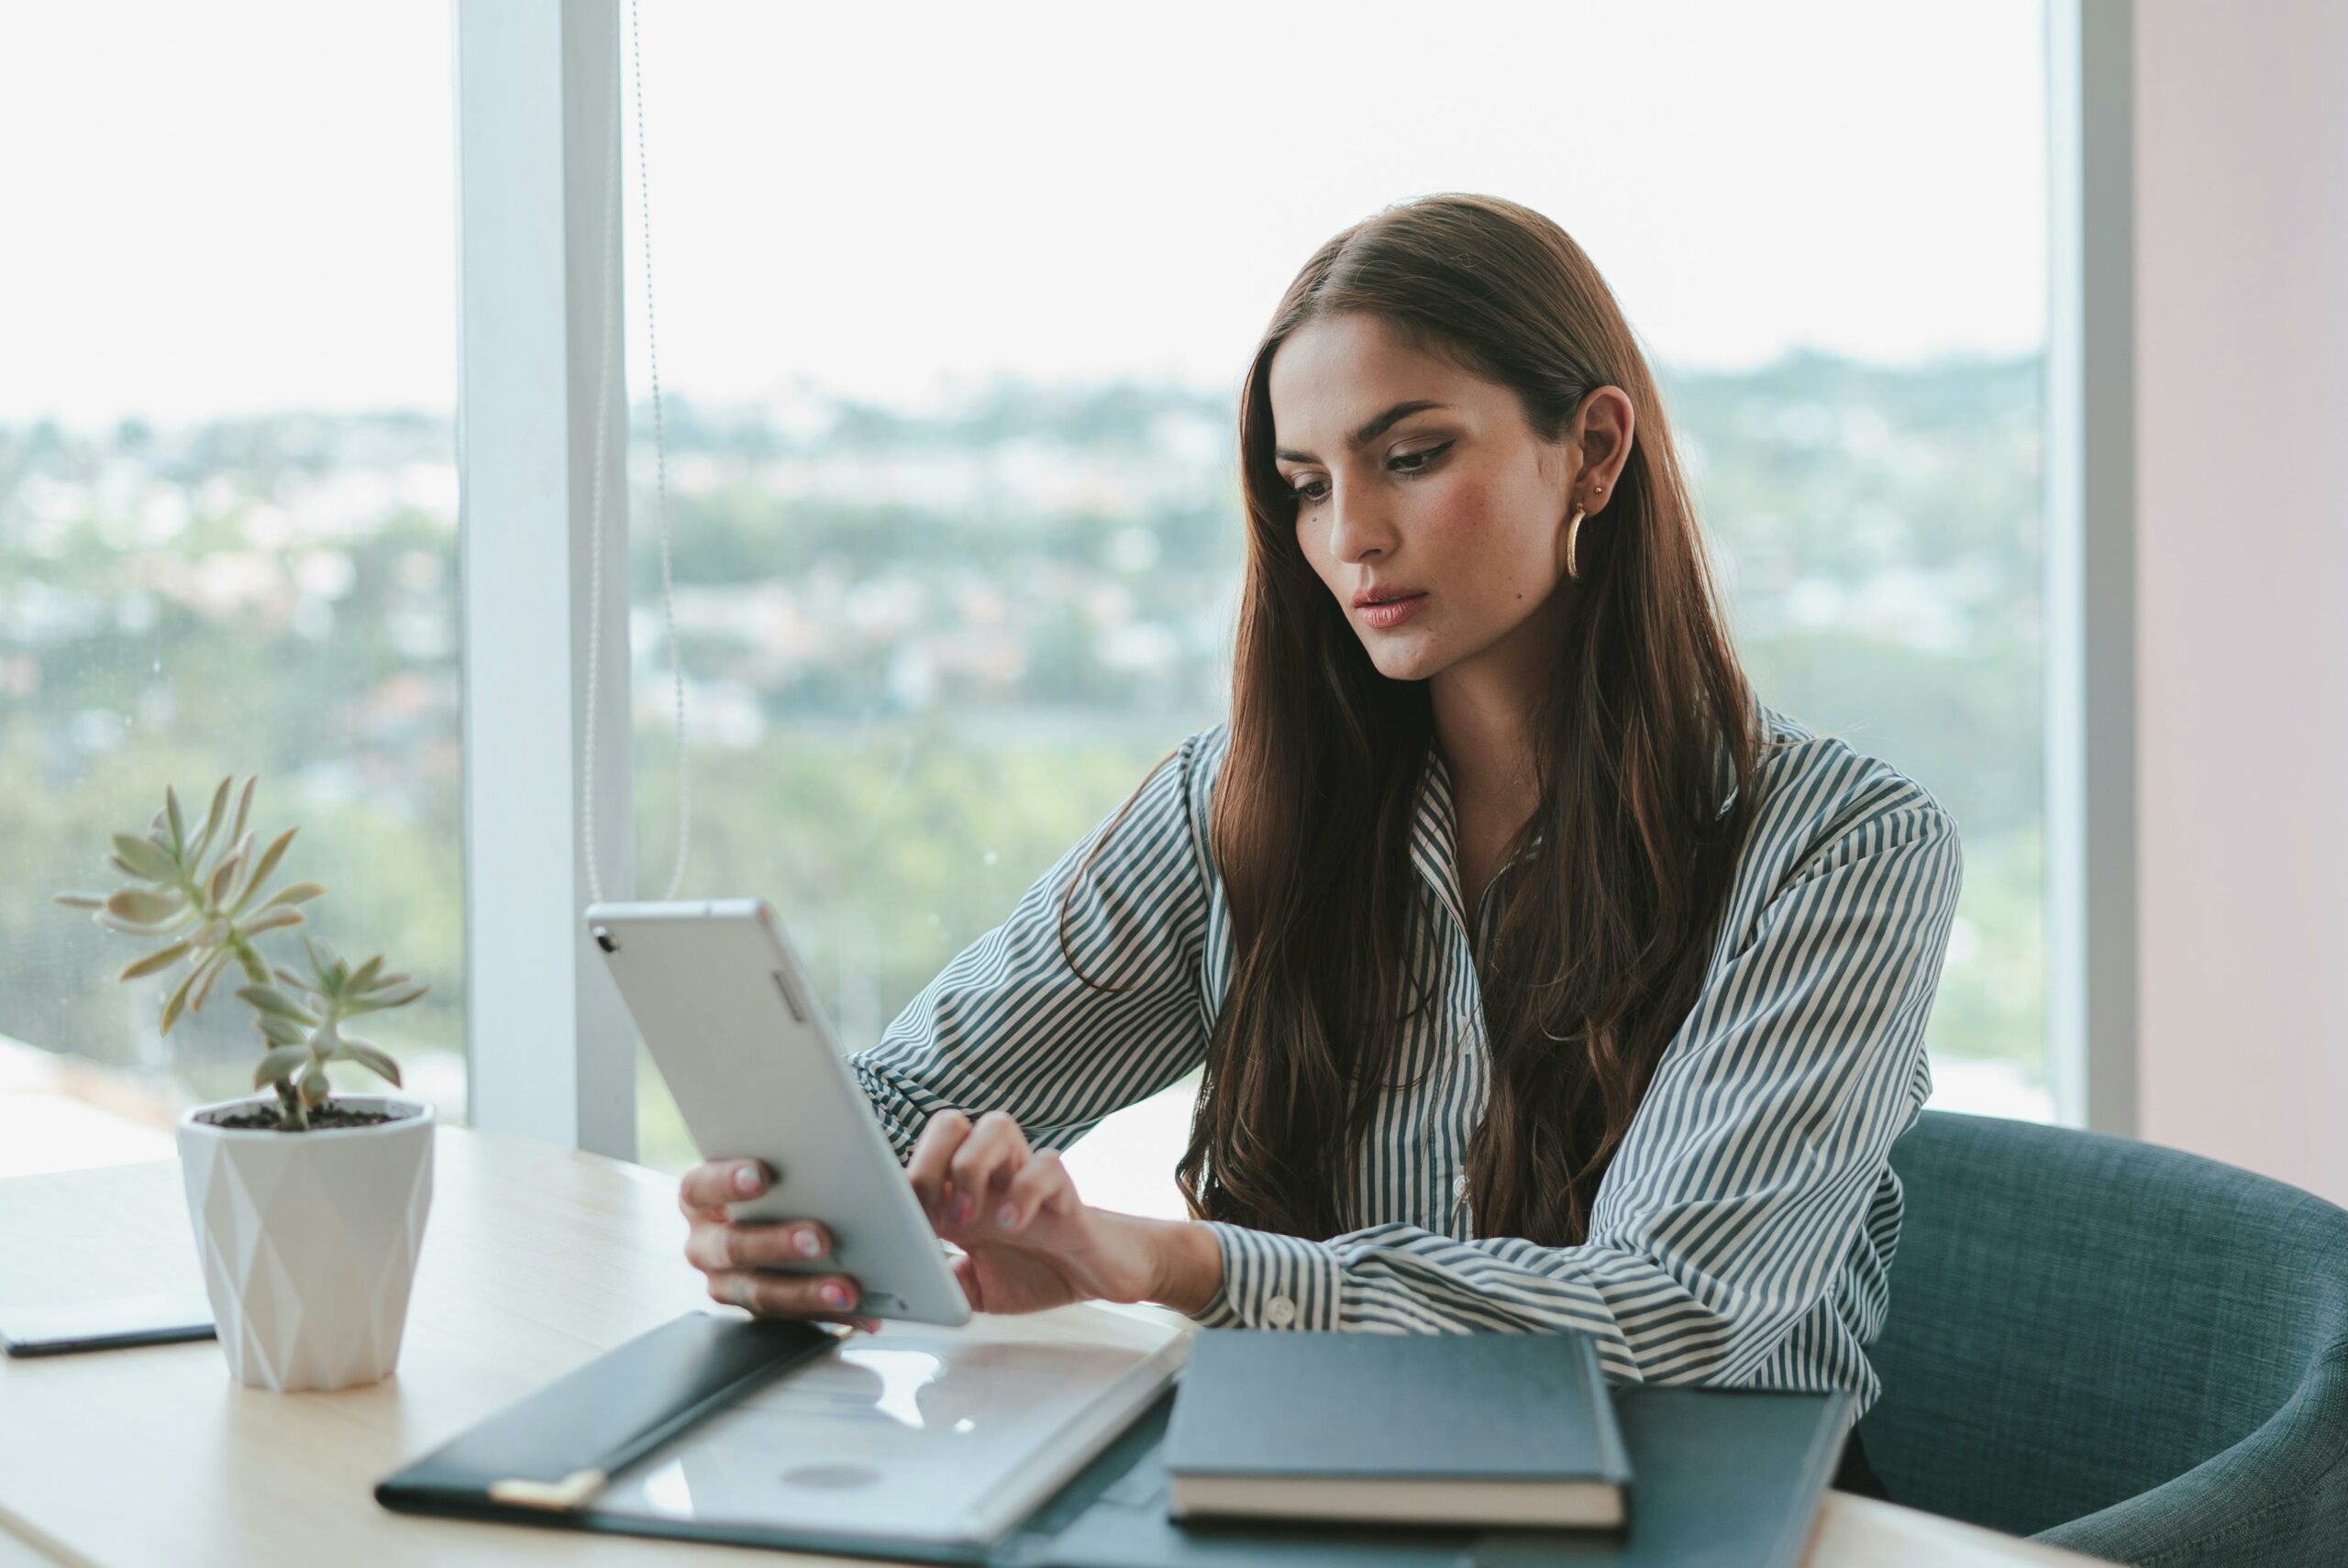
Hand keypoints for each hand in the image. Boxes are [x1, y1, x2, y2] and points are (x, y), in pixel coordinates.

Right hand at [678, 1157, 881, 1331]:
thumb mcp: (772, 1165)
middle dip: (778, 1243)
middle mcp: (704, 1243)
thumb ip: (787, 1163)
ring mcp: (727, 1282)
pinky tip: (863, 1310)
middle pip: (732, 1247)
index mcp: (699, 1197)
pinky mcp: (758, 1310)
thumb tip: (838, 1161)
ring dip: (807, 1292)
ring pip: (761, 1294)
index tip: (761, 1175)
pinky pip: (792, 1318)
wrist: (777, 1210)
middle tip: (820, 1237)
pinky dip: (830, 1314)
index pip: (701, 1186)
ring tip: (847, 1289)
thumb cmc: (777, 1179)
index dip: (727, 1181)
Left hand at [907, 1109, 1162, 1314]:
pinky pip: (1047, 1165)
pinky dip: (1024, 1191)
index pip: (920, 1157)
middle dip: (930, 1159)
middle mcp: (991, 1177)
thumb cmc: (1036, 1271)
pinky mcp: (1064, 1192)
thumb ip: (944, 1286)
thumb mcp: (977, 1291)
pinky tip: (1013, 1224)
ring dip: (972, 1166)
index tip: (896, 1222)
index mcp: (962, 1195)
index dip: (899, 1180)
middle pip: (950, 1123)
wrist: (1098, 1274)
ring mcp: (1026, 1178)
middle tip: (934, 1212)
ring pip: (996, 1125)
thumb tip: (911, 1286)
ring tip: (971, 1217)